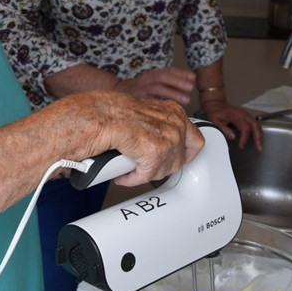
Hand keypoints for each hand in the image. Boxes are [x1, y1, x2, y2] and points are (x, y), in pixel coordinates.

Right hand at [70, 91, 204, 186]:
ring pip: (163, 171)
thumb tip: (166, 145)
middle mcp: (175, 123)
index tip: (173, 161)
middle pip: (179, 161)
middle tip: (144, 166)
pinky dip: (133, 178)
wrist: (95, 115)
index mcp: (174, 112)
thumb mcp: (146, 113)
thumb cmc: (111, 113)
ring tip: (131, 168)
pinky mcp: (154, 152)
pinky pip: (147, 176)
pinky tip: (124, 174)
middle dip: (160, 167)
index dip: (183, 156)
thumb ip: (159, 126)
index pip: (195, 141)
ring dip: (145, 173)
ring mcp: (167, 137)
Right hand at [115, 67, 195, 104]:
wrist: (116, 93)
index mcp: (151, 74)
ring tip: (185, 99)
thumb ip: (166, 84)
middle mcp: (146, 79)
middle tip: (190, 87)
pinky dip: (160, 102)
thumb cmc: (138, 91)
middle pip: (163, 76)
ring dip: (173, 92)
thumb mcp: (151, 83)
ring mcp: (140, 88)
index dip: (181, 73)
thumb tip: (185, 87)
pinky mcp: (136, 98)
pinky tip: (170, 106)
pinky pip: (150, 100)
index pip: (167, 71)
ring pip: (158, 88)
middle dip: (178, 81)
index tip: (192, 77)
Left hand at [201, 97, 262, 150]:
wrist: (217, 105)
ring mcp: (246, 115)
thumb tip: (233, 137)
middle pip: (255, 126)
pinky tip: (257, 140)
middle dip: (258, 138)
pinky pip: (255, 125)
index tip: (241, 146)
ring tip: (259, 146)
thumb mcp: (215, 121)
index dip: (244, 138)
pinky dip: (258, 133)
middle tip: (258, 148)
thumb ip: (224, 129)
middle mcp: (243, 114)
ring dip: (259, 136)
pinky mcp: (247, 118)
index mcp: (236, 115)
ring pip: (257, 125)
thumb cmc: (217, 113)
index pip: (245, 127)